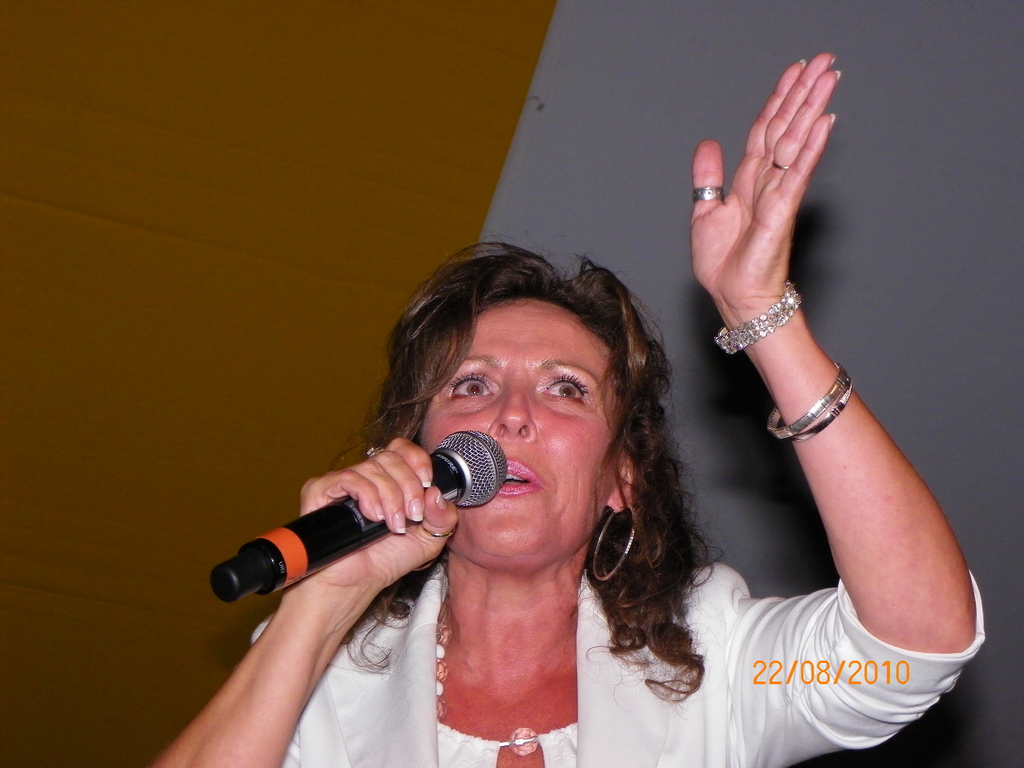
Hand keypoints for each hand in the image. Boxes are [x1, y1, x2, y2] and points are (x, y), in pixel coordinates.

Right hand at [291, 438, 459, 594]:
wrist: (355, 585)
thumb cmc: (386, 561)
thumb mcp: (429, 539)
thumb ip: (443, 517)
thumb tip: (436, 493)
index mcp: (390, 481)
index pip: (401, 449)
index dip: (417, 460)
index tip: (426, 483)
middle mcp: (366, 477)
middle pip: (391, 457)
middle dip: (408, 487)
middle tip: (411, 516)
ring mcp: (342, 482)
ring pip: (372, 467)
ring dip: (390, 498)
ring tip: (392, 526)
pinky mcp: (320, 491)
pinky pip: (347, 477)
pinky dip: (366, 495)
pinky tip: (373, 517)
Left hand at [691, 53, 838, 328]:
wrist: (734, 296)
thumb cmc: (725, 265)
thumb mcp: (706, 212)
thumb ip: (708, 177)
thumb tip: (708, 143)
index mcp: (750, 180)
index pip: (766, 129)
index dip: (779, 99)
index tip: (795, 72)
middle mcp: (768, 182)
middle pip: (787, 127)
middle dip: (804, 93)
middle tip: (825, 61)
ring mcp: (778, 194)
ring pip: (796, 142)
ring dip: (812, 108)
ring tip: (829, 77)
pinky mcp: (782, 211)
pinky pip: (797, 173)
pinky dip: (810, 147)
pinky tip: (823, 123)